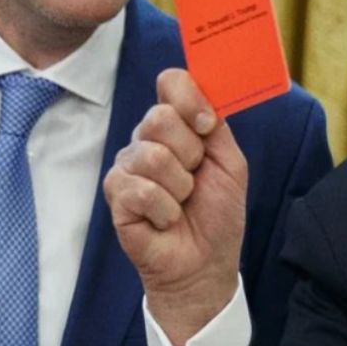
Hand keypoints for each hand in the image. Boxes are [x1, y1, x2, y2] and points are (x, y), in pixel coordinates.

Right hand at [105, 69, 245, 345]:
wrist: (205, 263)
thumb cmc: (216, 214)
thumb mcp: (230, 164)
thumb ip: (217, 125)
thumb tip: (203, 96)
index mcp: (177, 126)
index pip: (171, 82)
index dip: (189, 99)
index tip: (207, 126)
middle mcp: (147, 139)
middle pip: (159, 117)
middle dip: (191, 154)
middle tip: (196, 179)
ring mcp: (127, 166)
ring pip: (152, 156)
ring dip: (181, 188)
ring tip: (181, 204)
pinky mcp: (116, 195)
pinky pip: (141, 189)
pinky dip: (164, 210)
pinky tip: (165, 220)